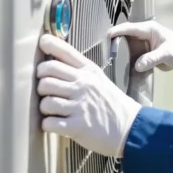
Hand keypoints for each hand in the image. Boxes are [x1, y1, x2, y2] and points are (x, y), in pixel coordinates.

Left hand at [37, 34, 141, 156]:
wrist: (130, 127)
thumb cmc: (111, 103)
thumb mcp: (98, 79)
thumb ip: (78, 68)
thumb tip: (52, 61)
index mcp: (88, 71)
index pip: (64, 51)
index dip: (48, 44)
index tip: (42, 44)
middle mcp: (83, 85)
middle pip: (46, 75)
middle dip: (41, 84)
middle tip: (48, 91)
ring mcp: (79, 106)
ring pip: (44, 101)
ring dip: (45, 108)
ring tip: (53, 110)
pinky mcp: (77, 126)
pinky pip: (48, 123)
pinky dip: (48, 125)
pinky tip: (56, 123)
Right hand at [108, 20, 172, 72]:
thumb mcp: (167, 53)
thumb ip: (153, 59)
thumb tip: (138, 66)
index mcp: (147, 29)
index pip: (129, 28)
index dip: (117, 31)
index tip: (107, 36)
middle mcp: (141, 35)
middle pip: (123, 37)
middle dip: (113, 42)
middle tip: (104, 51)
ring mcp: (139, 44)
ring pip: (124, 47)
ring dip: (117, 53)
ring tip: (107, 60)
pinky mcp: (140, 53)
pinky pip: (129, 56)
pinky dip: (123, 60)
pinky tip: (117, 67)